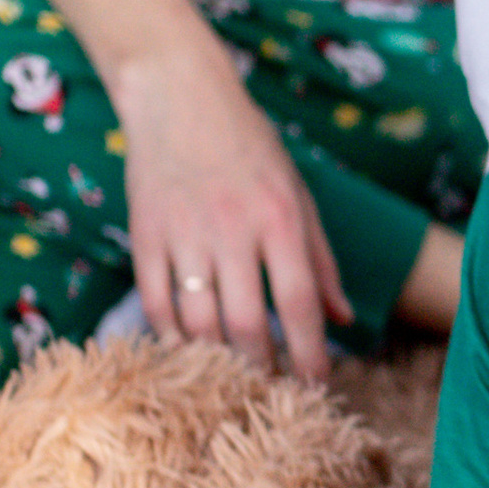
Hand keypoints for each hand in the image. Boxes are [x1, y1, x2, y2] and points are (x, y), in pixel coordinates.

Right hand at [114, 33, 348, 382]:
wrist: (177, 93)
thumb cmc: (249, 146)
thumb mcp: (297, 193)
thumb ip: (321, 259)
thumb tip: (344, 319)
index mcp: (278, 218)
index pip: (298, 302)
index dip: (309, 352)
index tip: (317, 385)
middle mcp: (231, 228)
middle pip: (245, 323)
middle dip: (262, 369)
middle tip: (272, 393)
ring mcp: (183, 232)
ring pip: (197, 320)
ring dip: (216, 360)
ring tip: (232, 379)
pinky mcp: (144, 233)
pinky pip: (155, 301)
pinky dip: (171, 335)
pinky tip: (188, 351)